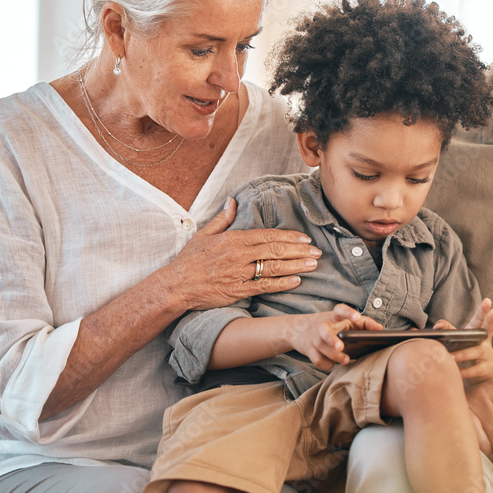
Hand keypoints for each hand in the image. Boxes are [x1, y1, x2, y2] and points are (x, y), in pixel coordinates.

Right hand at [160, 198, 320, 310]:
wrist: (176, 285)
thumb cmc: (189, 261)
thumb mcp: (204, 234)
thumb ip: (222, 219)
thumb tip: (232, 201)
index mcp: (233, 239)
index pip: (267, 235)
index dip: (289, 237)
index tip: (304, 238)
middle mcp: (239, 255)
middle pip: (275, 250)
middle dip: (299, 250)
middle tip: (316, 251)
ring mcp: (240, 273)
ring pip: (274, 267)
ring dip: (296, 265)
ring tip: (313, 264)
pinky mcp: (238, 291)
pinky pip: (264, 286)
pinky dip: (282, 284)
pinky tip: (296, 281)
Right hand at [288, 304, 383, 370]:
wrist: (300, 329)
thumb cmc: (332, 325)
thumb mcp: (347, 320)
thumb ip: (365, 324)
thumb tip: (380, 330)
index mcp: (334, 317)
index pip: (339, 310)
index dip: (348, 312)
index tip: (356, 316)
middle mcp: (322, 326)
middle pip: (324, 331)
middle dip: (331, 339)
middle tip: (341, 346)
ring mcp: (314, 338)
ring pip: (320, 348)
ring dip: (333, 355)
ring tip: (346, 359)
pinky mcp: (309, 350)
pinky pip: (316, 359)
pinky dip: (326, 364)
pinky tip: (333, 364)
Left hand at [434, 298, 492, 383]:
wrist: (479, 374)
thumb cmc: (466, 351)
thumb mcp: (459, 339)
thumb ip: (448, 330)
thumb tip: (436, 325)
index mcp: (477, 331)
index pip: (480, 318)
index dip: (484, 309)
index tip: (488, 300)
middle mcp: (485, 341)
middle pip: (488, 329)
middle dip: (492, 319)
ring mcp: (487, 355)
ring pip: (476, 352)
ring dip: (462, 354)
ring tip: (450, 357)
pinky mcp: (485, 369)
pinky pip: (475, 370)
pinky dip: (464, 371)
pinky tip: (456, 373)